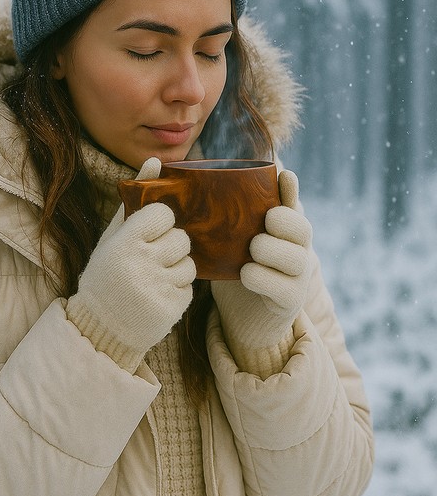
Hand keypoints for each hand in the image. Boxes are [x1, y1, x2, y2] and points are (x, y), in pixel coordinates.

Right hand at [66, 158, 196, 369]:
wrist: (99, 327)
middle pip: (181, 239)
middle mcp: (139, 265)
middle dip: (170, 247)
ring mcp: (156, 289)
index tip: (148, 234)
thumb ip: (134, 198)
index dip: (160, 223)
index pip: (163, 214)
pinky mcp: (170, 310)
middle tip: (150, 259)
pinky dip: (177, 291)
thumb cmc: (107, 274)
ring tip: (154, 278)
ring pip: (190, 264)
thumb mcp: (113, 236)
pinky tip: (157, 295)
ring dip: (177, 270)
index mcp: (123, 243)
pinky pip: (190, 289)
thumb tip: (155, 161)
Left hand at [211, 170, 312, 354]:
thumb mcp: (227, 242)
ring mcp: (298, 277)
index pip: (293, 206)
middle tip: (262, 225)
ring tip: (251, 251)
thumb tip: (192, 186)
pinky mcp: (290, 301)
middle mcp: (298, 251)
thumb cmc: (232, 272)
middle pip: (302, 228)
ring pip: (295, 257)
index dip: (291, 191)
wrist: (240, 319)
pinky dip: (260, 277)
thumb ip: (223, 219)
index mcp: (284, 232)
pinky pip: (282, 286)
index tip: (285, 175)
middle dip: (282, 222)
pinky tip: (246, 275)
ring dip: (268, 250)